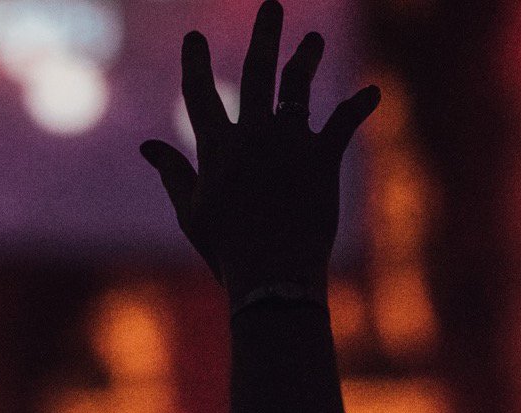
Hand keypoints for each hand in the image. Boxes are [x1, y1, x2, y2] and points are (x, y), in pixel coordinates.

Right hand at [140, 0, 377, 304]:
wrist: (274, 277)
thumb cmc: (226, 251)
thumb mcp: (191, 212)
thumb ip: (172, 173)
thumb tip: (147, 146)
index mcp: (215, 148)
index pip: (198, 94)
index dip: (194, 62)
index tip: (193, 35)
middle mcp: (252, 136)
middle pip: (256, 72)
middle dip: (265, 34)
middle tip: (272, 4)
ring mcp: (289, 145)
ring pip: (298, 88)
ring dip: (306, 59)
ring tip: (313, 39)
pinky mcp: (322, 160)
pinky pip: (343, 124)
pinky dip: (358, 107)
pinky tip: (373, 92)